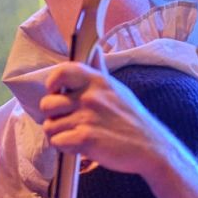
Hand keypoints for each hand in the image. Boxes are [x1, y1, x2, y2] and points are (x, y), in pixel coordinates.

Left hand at [37, 59, 168, 176]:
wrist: (150, 147)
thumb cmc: (131, 119)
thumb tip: (95, 49)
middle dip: (52, 116)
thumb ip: (99, 71)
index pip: (62, 72)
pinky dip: (64, 148)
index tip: (56, 93)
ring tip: (76, 136)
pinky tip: (78, 147)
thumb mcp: (117, 89)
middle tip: (68, 123)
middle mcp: (90, 97)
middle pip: (47, 105)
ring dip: (59, 135)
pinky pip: (57, 142)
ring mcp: (87, 117)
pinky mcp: (85, 139)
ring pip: (49, 127)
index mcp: (96, 81)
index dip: (52, 83)